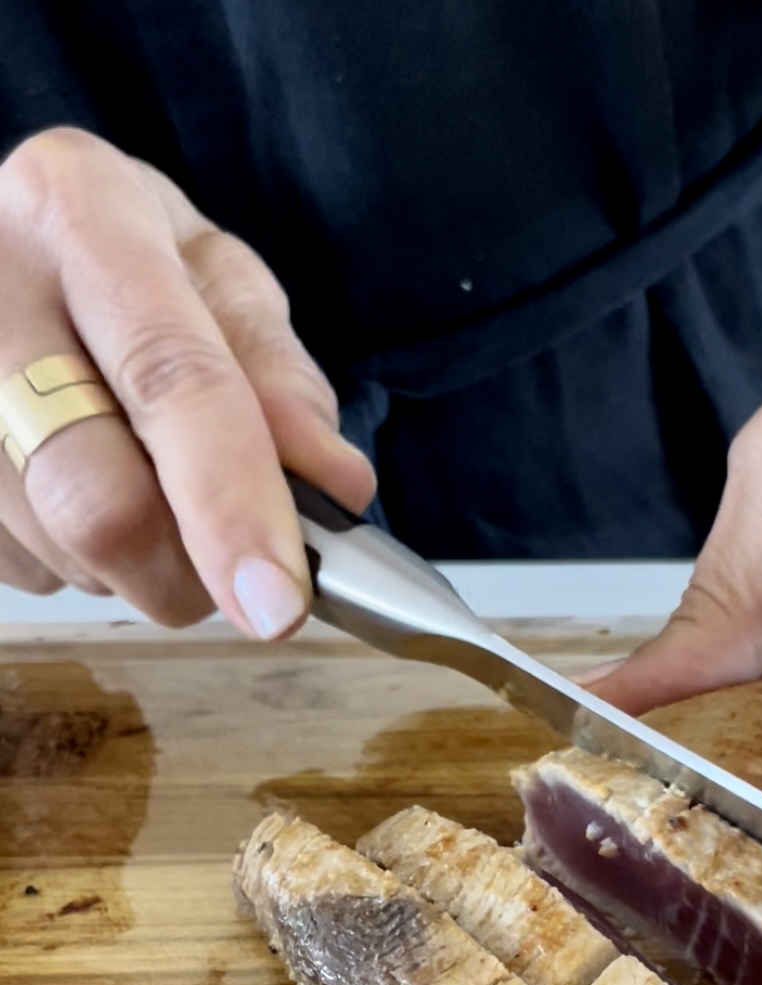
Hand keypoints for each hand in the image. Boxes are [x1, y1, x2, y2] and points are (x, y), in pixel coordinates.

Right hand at [0, 127, 375, 632]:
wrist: (6, 240)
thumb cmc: (128, 261)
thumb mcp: (221, 282)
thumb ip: (282, 381)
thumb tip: (336, 487)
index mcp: (81, 214)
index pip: (171, 381)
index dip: (233, 505)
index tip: (278, 600)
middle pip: (100, 501)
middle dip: (190, 572)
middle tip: (235, 573)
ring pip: (65, 550)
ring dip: (137, 564)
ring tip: (143, 483)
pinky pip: (27, 568)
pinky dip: (82, 560)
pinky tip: (79, 486)